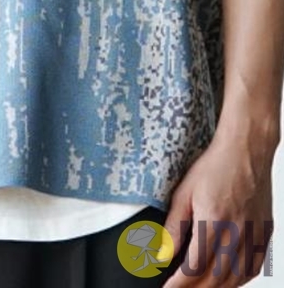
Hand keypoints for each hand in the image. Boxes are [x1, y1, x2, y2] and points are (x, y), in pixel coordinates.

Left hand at [162, 131, 273, 285]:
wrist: (246, 151)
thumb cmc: (214, 166)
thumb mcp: (184, 192)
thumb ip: (174, 227)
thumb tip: (162, 253)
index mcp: (213, 221)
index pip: (194, 266)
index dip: (179, 284)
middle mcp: (236, 233)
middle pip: (215, 278)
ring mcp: (253, 235)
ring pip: (235, 278)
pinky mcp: (264, 234)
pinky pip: (252, 268)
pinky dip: (238, 281)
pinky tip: (226, 282)